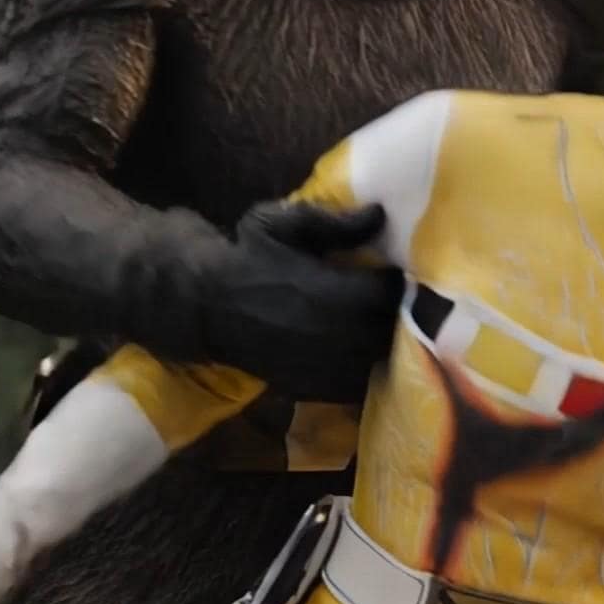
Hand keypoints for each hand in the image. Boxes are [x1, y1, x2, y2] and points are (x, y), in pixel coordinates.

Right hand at [201, 200, 403, 400]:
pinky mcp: (317, 388)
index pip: (394, 292)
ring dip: (385, 342)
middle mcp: (341, 336)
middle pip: (395, 329)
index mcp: (338, 293)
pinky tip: (358, 350)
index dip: (396, 280)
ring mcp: (329, 367)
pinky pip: (359, 384)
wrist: (206, 305)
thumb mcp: (285, 224)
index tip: (391, 271)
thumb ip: (337, 223)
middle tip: (390, 298)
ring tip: (377, 323)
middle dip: (397, 313)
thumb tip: (378, 215)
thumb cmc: (246, 255)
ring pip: (380, 359)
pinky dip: (366, 368)